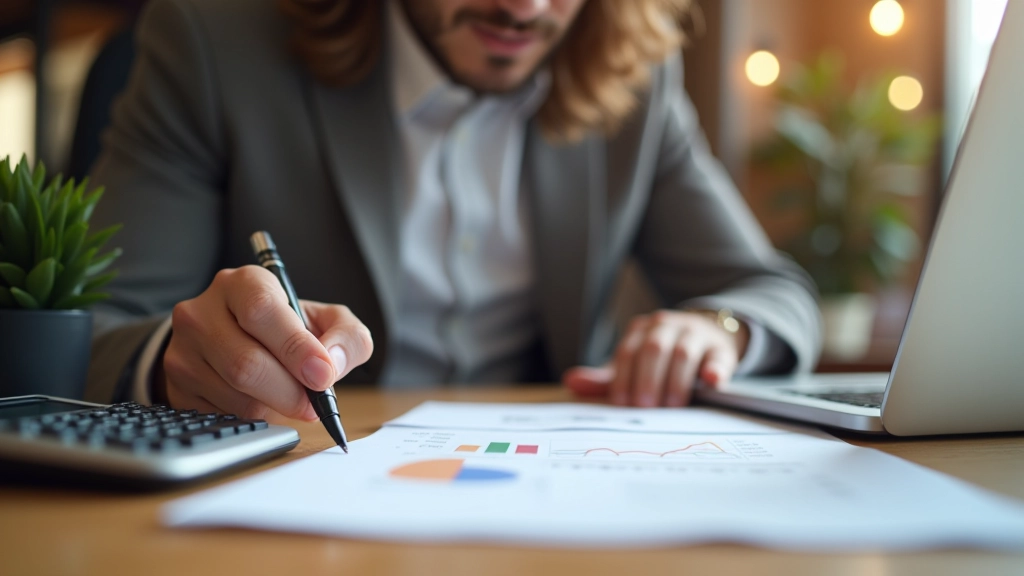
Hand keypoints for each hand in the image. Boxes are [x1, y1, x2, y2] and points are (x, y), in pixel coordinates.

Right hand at [159, 266, 373, 420]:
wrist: (236, 338)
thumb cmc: (289, 329)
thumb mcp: (328, 320)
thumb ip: (347, 336)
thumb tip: (332, 364)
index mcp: (242, 283)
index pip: (262, 311)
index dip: (296, 348)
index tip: (323, 375)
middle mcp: (202, 311)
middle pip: (245, 363)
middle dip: (290, 391)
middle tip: (313, 403)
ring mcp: (183, 350)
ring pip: (235, 394)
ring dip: (273, 407)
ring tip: (289, 397)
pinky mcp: (176, 386)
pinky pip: (220, 414)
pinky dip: (252, 417)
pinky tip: (262, 401)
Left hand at [562, 310, 748, 406]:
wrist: (706, 337)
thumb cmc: (662, 358)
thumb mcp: (633, 365)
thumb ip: (606, 378)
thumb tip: (571, 382)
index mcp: (640, 330)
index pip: (627, 352)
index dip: (623, 378)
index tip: (623, 404)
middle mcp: (666, 326)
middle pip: (653, 350)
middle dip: (647, 379)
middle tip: (646, 407)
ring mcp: (695, 334)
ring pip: (683, 352)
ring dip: (676, 380)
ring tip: (672, 405)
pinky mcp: (721, 348)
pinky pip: (718, 357)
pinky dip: (715, 370)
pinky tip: (711, 382)